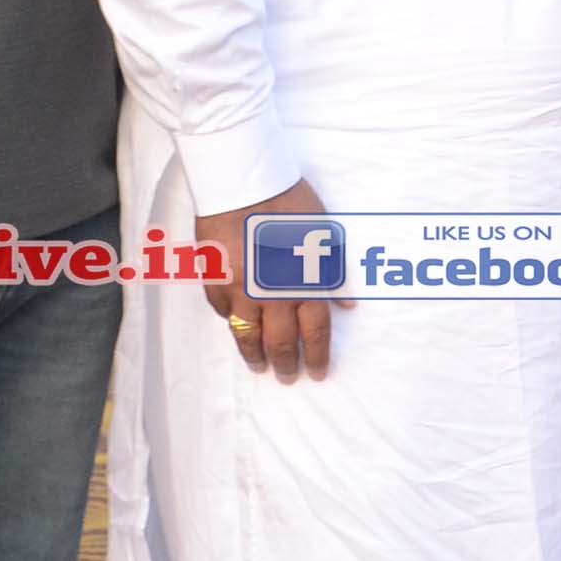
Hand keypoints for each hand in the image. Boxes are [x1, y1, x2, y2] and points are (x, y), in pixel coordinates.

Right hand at [200, 177, 337, 381]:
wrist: (242, 181)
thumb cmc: (289, 201)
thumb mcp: (324, 234)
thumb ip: (334, 273)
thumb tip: (346, 305)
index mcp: (304, 282)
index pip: (314, 332)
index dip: (316, 356)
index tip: (318, 373)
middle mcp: (272, 293)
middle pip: (279, 341)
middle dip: (286, 364)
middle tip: (288, 378)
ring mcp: (239, 289)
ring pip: (245, 334)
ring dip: (253, 355)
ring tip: (258, 367)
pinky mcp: (214, 278)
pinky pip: (221, 309)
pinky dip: (229, 320)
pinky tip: (234, 326)